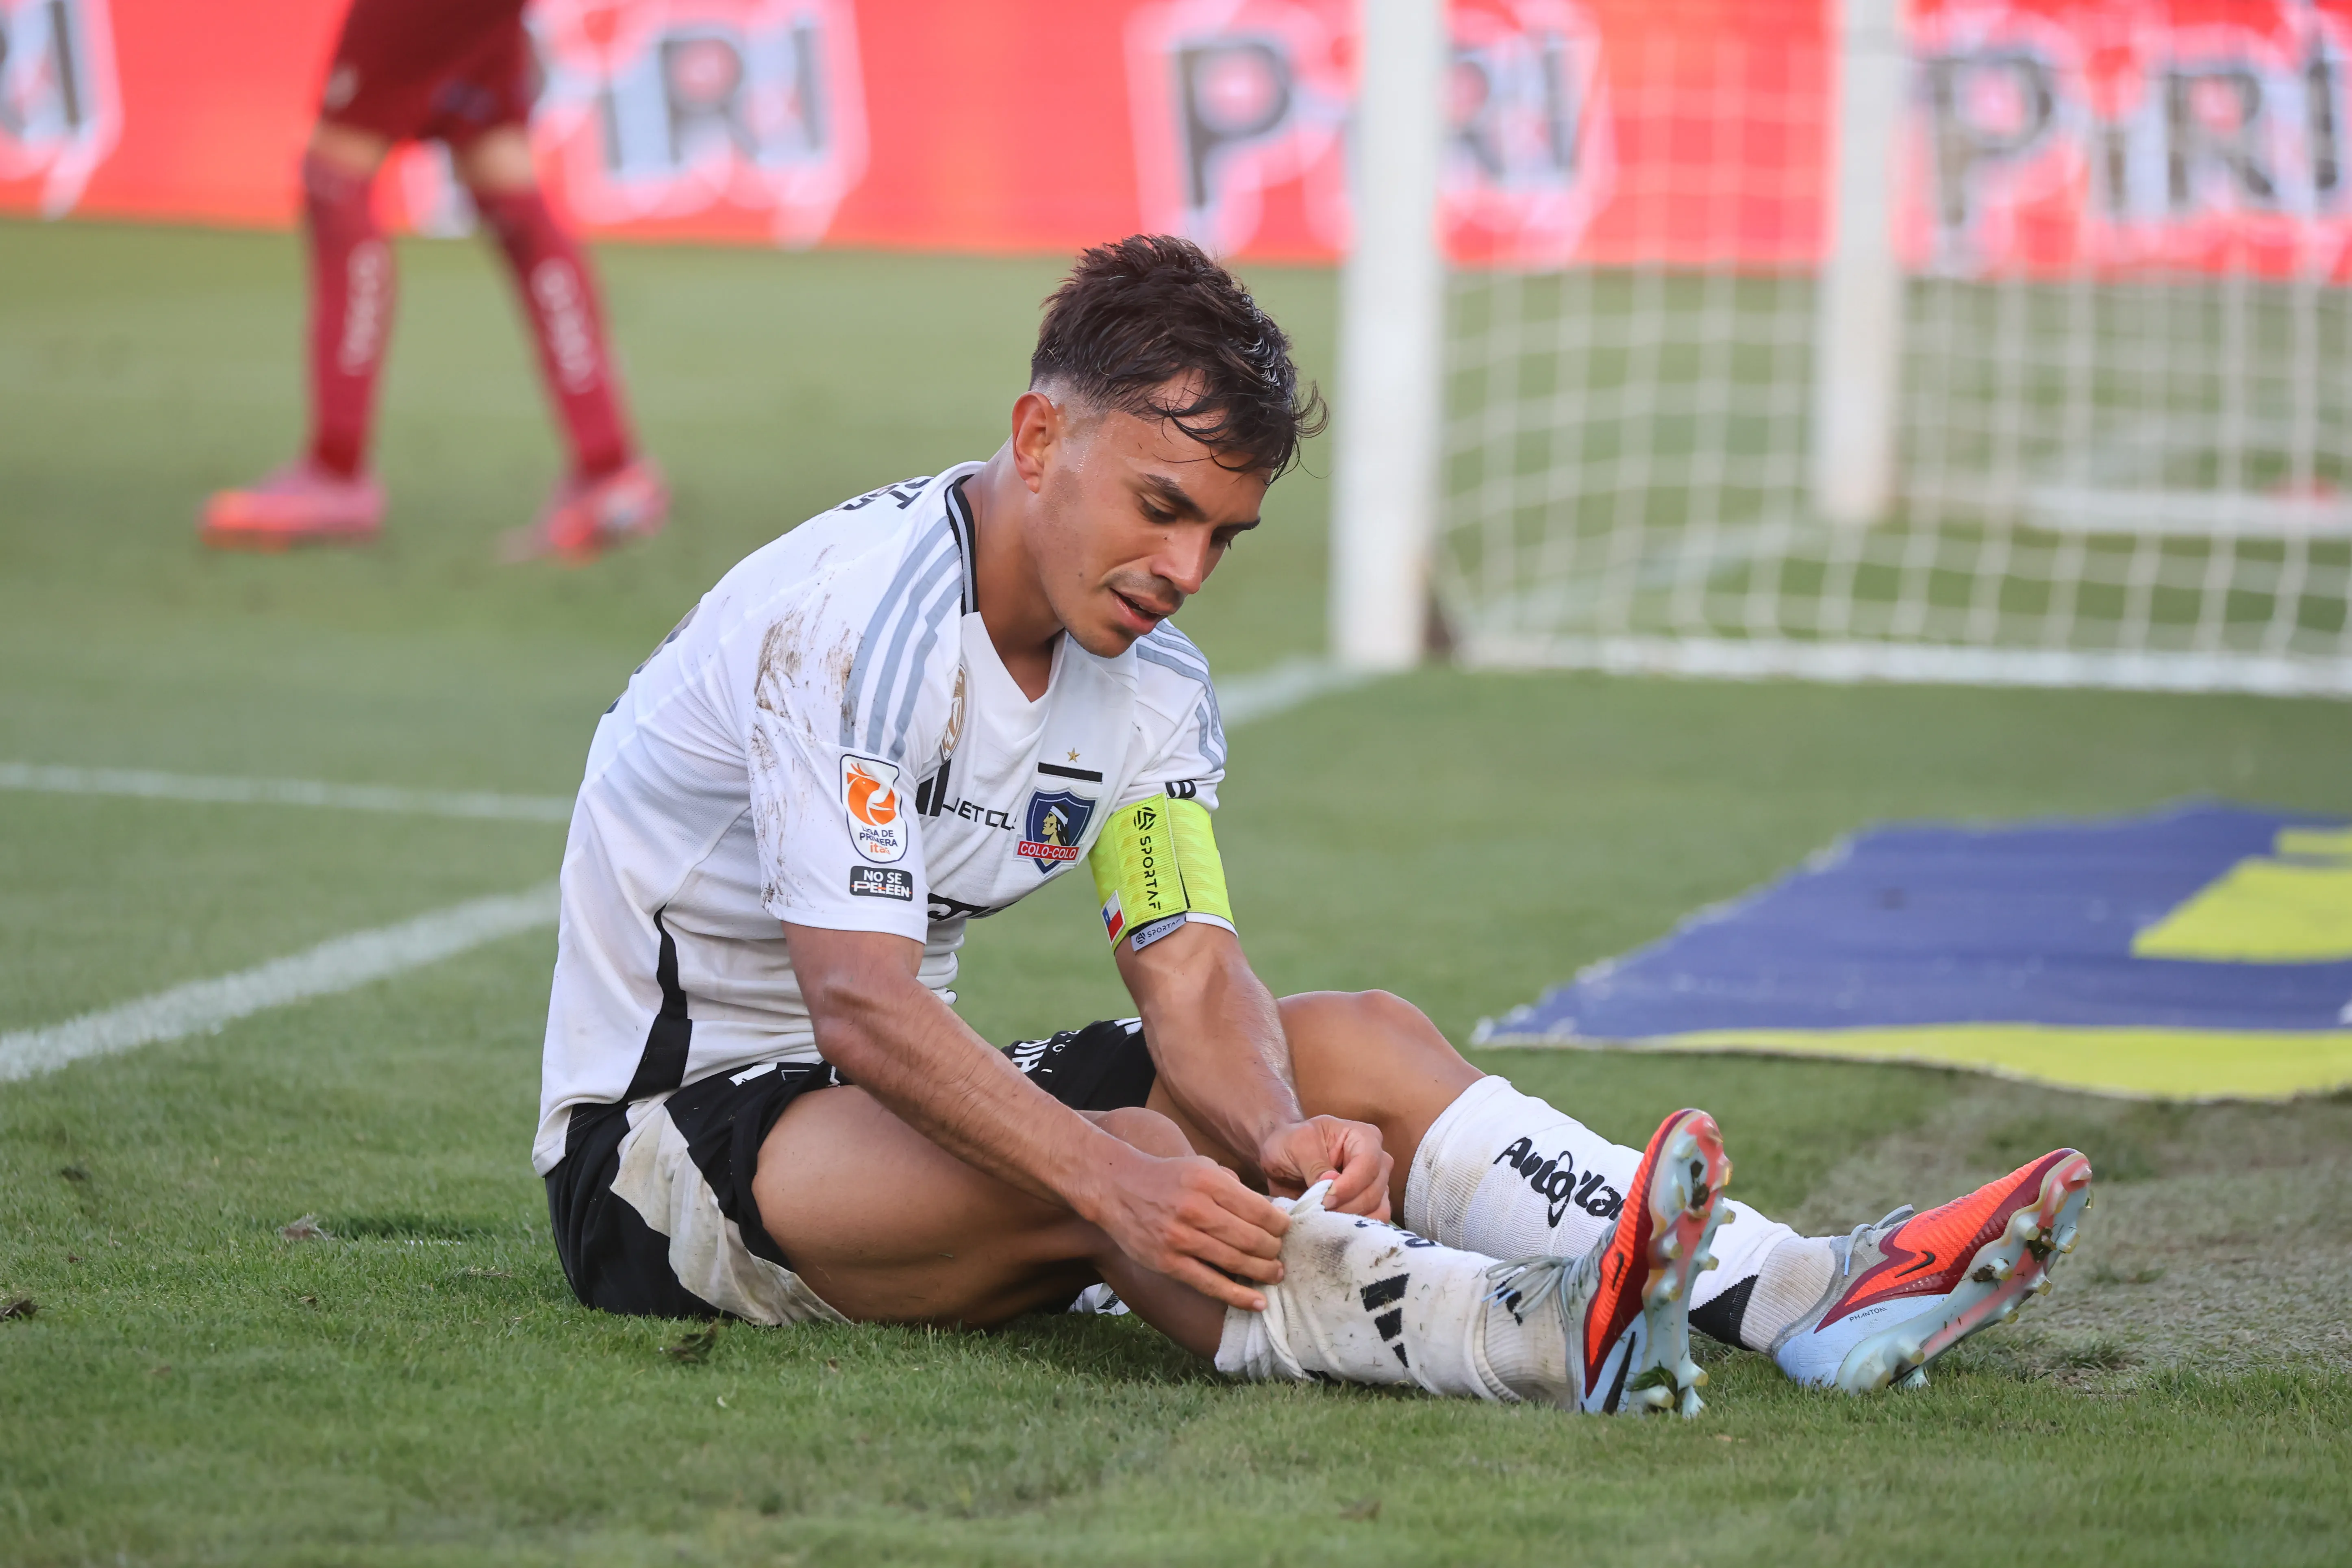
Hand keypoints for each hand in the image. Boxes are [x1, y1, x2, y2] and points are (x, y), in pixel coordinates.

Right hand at [1088, 1147, 1289, 1312]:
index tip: (1286, 1230)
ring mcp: (1181, 1238)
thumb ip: (1232, 1186)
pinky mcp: (1168, 1262)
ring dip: (1263, 1272)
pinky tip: (1257, 1303)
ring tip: (1276, 1274)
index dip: (1280, 1225)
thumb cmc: (1166, 1177)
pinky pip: (1210, 1284)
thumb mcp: (1201, 1166)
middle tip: (1280, 1254)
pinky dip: (1238, 1296)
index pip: (1260, 1210)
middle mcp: (1196, 1209)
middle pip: (1253, 1239)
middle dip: (1274, 1250)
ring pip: (1236, 1262)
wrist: (1115, 1187)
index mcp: (1209, 1181)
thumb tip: (1269, 1212)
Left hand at [1258, 1116, 1392, 1221]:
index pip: (1368, 1163)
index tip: (1324, 1199)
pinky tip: (1333, 1225)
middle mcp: (1377, 1159)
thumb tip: (1331, 1184)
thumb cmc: (1291, 1143)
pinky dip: (1355, 1227)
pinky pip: (1375, 1220)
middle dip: (1346, 1205)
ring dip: (1350, 1218)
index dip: (1349, 1185)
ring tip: (1324, 1218)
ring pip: (1378, 1208)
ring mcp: (1376, 1183)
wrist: (1282, 1158)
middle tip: (1320, 1211)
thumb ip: (1315, 1165)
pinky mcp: (1370, 1204)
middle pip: (1375, 1189)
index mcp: (1363, 1136)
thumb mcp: (1297, 1145)